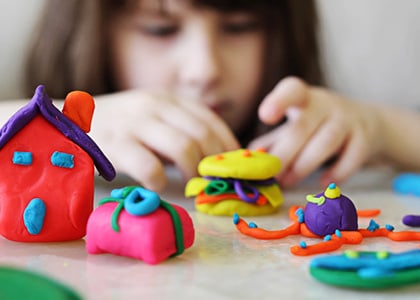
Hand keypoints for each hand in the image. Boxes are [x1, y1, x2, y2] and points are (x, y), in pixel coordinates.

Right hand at [91, 90, 238, 190]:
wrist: (69, 122)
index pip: (210, 120)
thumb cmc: (121, 126)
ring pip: (183, 148)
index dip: (227, 146)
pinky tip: (158, 185)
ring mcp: (135, 123)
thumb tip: (215, 155)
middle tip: (211, 180)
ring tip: (190, 184)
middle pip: (202, 135)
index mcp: (168, 99)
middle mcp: (155, 105)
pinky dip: (160, 180)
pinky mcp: (116, 144)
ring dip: (193, 172)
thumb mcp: (152, 116)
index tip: (231, 165)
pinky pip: (150, 167)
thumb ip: (179, 128)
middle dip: (212, 163)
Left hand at [248, 77, 382, 186]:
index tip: (265, 116)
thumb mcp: (296, 126)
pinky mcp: (365, 138)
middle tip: (269, 174)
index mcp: (303, 98)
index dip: (279, 101)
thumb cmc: (320, 125)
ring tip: (287, 182)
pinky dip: (337, 172)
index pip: (292, 90)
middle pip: (303, 127)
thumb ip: (273, 141)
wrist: (370, 124)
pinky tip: (322, 183)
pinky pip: (352, 157)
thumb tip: (246, 159)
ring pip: (326, 141)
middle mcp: (326, 104)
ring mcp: (348, 119)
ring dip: (304, 165)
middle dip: (284, 153)